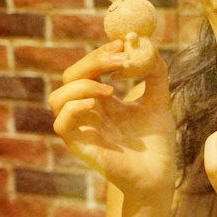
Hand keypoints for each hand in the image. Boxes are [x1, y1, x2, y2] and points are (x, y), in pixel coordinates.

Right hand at [49, 40, 175, 205]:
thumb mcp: (159, 99)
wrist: (159, 173)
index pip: (88, 68)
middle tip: (121, 58)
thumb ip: (155, 71)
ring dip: (82, 85)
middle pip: (70, 76)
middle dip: (93, 61)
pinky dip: (75, 108)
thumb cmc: (157, 141)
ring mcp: (82, 129)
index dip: (101, 52)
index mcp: (101, 100)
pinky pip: (62, 124)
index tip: (123, 42)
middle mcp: (87, 112)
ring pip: (57, 98)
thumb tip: (144, 43)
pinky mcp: (81, 147)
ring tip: (111, 90)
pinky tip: (99, 104)